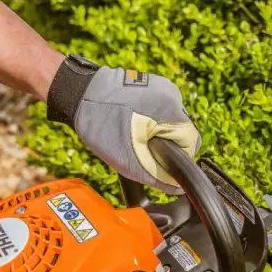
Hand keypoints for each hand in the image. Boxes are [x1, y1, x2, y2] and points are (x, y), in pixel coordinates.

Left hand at [45, 54, 201, 193]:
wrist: (79, 94)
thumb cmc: (101, 125)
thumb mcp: (130, 161)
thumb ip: (158, 176)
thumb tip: (176, 186)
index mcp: (174, 112)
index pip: (191, 145)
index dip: (175, 160)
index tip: (155, 162)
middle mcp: (174, 95)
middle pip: (182, 133)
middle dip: (165, 146)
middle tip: (140, 149)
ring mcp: (164, 87)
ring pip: (171, 122)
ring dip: (157, 133)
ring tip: (132, 134)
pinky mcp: (153, 84)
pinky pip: (160, 111)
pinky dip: (150, 120)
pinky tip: (130, 122)